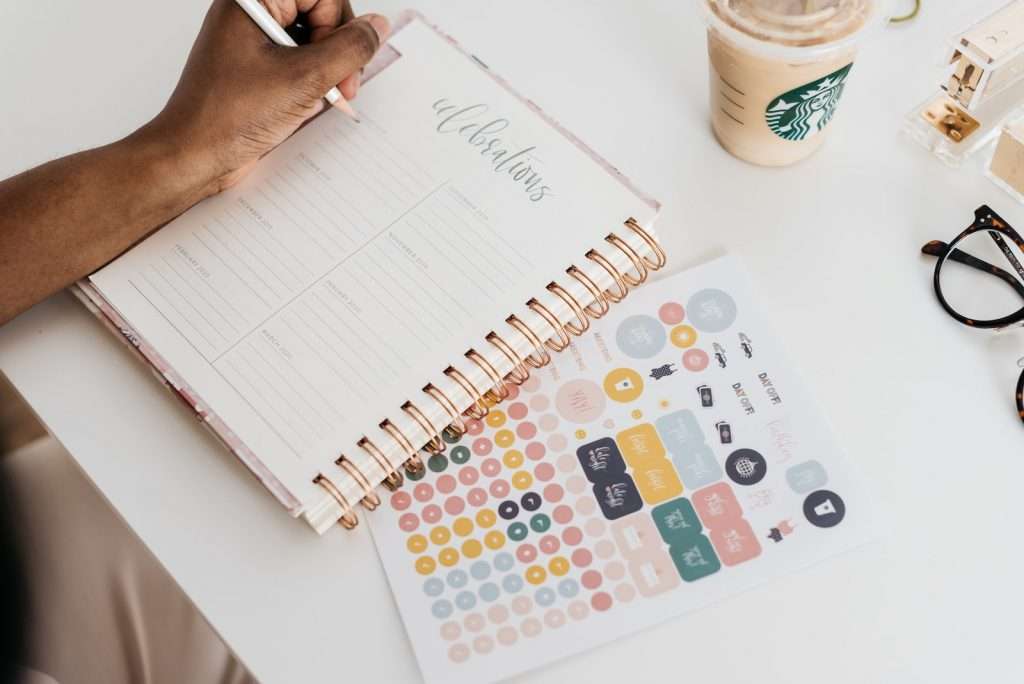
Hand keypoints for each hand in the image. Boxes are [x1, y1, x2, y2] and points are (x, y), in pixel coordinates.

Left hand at [143, 0, 388, 195]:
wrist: (195, 156)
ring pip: (312, 39)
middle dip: (337, 50)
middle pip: (318, 13)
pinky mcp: (257, 67)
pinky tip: (306, 105)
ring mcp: (253, 40)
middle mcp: (251, 14)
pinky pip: (299, 61)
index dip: (340, 24)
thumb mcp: (305, 79)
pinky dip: (312, 82)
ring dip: (327, 70)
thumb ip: (349, 49)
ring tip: (322, 98)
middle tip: (341, 85)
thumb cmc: (229, 116)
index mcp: (252, 1)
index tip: (345, 61)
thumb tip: (376, 27)